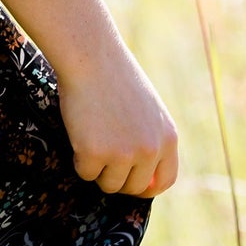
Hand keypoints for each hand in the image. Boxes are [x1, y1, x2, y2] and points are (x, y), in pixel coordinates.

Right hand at [55, 43, 178, 197]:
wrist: (92, 58)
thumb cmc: (115, 78)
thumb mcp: (147, 110)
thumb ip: (150, 139)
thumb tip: (140, 175)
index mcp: (167, 138)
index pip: (165, 180)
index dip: (147, 187)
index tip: (131, 185)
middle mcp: (150, 150)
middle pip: (133, 187)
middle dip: (116, 178)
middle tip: (102, 159)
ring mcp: (123, 154)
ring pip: (108, 184)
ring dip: (97, 169)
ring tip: (91, 138)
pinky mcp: (95, 153)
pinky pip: (85, 173)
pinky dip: (78, 158)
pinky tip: (80, 132)